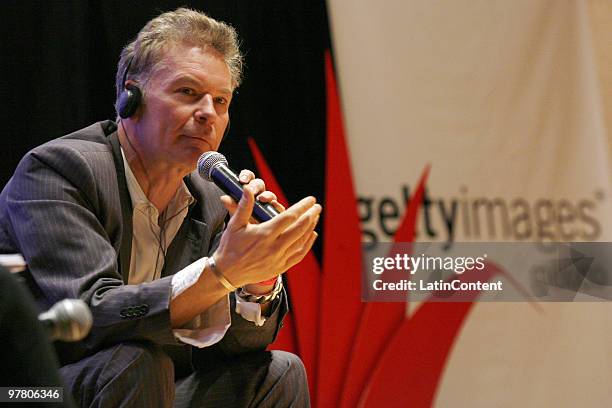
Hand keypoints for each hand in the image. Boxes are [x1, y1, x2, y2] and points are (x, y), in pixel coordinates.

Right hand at [213, 171, 319, 287]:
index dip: (302, 206)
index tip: (310, 199)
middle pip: (299, 228)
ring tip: (315, 217)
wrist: (227, 273)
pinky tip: (312, 235)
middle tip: (317, 206)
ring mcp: (278, 259)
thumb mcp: (235, 225)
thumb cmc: (230, 246)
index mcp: (264, 234)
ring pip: (301, 241)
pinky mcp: (280, 268)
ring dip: (310, 227)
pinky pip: (299, 255)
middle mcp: (274, 247)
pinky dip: (307, 244)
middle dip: (310, 215)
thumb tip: (248, 189)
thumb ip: (244, 206)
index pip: (289, 217)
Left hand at [219, 169, 284, 220]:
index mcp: (248, 190)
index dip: (246, 176)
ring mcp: (268, 204)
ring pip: (270, 195)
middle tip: (251, 190)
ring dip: (267, 195)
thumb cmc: (241, 221)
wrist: (247, 237)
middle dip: (255, 186)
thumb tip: (224, 198)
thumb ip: (231, 205)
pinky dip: (277, 206)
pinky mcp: (275, 213)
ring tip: (262, 199)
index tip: (242, 179)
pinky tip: (275, 207)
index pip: (248, 177)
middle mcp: (259, 194)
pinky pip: (278, 207)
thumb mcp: (235, 213)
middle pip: (259, 184)